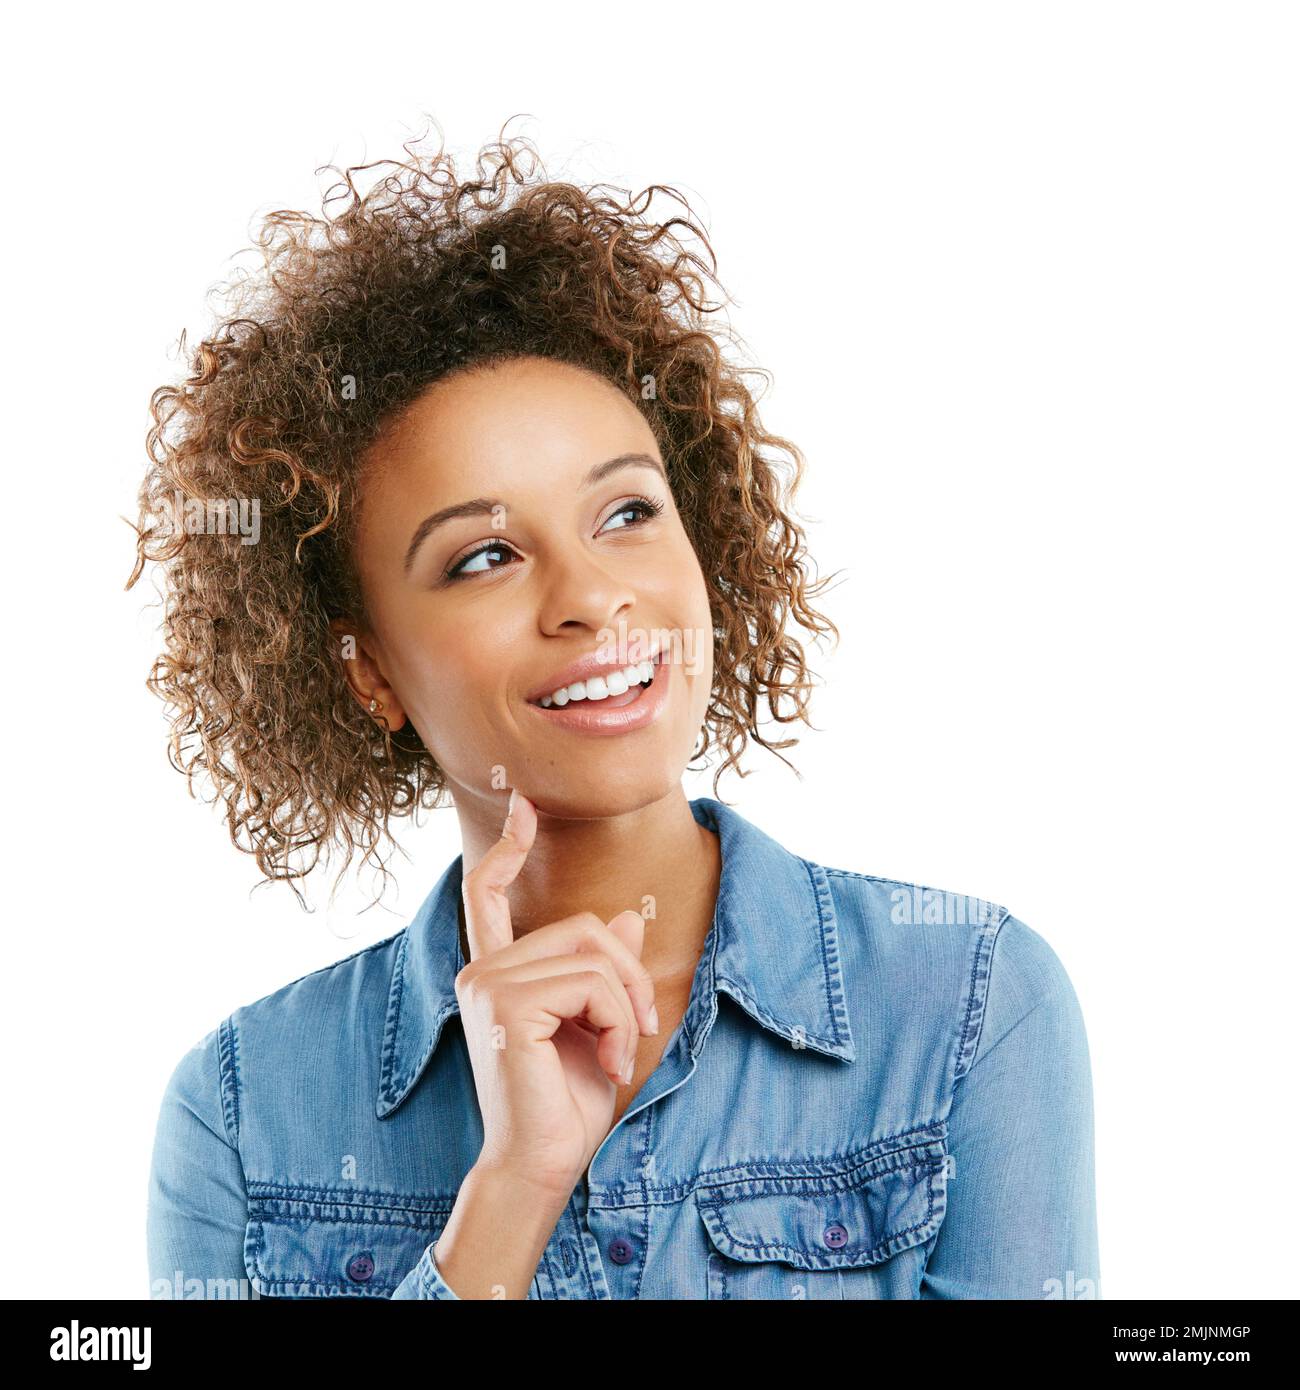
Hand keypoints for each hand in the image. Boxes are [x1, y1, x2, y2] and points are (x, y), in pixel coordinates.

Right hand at [456, 790, 657, 1198]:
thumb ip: (601, 972)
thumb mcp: (595, 1025)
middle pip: (580, 925)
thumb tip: (624, 918)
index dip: (509, 848)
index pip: (489, 895)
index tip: (524, 805)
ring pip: (591, 951)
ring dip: (627, 1002)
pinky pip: (591, 981)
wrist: (542, 1165)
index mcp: (495, 973)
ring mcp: (488, 984)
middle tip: (641, 1028)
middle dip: (627, 972)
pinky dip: (619, 1020)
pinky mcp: (507, 1003)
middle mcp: (481, 971)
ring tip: (622, 1051)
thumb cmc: (565, 1103)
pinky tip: (611, 1063)